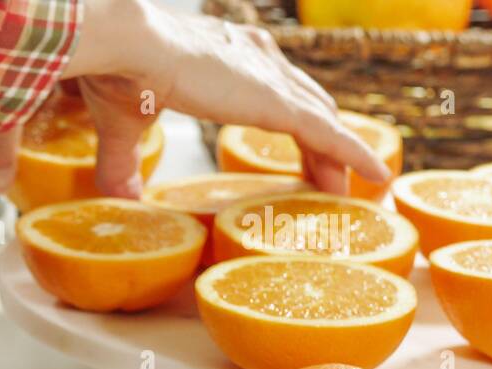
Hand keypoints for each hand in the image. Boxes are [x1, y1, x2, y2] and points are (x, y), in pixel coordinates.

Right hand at [0, 0, 389, 197]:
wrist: (124, 46)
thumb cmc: (117, 70)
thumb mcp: (122, 125)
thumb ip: (123, 163)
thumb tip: (117, 199)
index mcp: (221, 57)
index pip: (269, 89)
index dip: (286, 119)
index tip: (292, 148)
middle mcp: (255, 58)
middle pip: (304, 101)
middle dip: (319, 138)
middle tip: (328, 177)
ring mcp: (269, 79)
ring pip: (320, 117)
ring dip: (337, 153)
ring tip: (350, 187)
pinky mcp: (275, 102)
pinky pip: (329, 133)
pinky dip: (354, 156)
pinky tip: (375, 177)